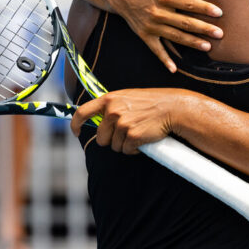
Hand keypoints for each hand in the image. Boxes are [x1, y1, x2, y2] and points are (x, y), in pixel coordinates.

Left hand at [71, 88, 188, 153]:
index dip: (76, 124)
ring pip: (114, 146)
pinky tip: (143, 139)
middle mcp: (113, 111)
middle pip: (101, 137)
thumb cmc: (152, 103)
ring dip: (125, 145)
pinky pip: (127, 150)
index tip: (76, 132)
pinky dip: (134, 149)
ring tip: (138, 133)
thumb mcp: (128, 97)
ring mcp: (122, 124)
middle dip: (111, 140)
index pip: (82, 112)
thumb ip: (112, 106)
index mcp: (109, 99)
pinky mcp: (132, 136)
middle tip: (126, 134)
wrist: (172, 108)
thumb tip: (99, 121)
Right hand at [108, 0, 223, 71]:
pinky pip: (156, 50)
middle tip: (220, 33)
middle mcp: (158, 13)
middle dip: (203, 28)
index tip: (218, 12)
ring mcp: (152, 26)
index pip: (187, 3)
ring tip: (208, 47)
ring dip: (192, 42)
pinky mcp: (145, 36)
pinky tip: (174, 69)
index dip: (203, 8)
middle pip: (184, 22)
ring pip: (175, 36)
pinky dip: (164, 60)